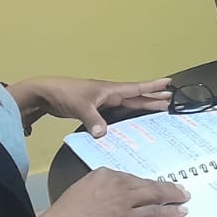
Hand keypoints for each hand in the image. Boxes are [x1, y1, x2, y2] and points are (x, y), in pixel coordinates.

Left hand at [11, 76, 171, 137]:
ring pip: (128, 104)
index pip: (136, 88)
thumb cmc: (64, 94)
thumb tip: (104, 134)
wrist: (44, 94)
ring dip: (143, 105)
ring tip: (158, 107)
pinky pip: (117, 112)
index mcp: (110, 90)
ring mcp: (103, 102)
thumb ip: (93, 120)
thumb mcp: (81, 107)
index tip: (169, 83)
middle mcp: (109, 94)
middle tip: (171, 99)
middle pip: (136, 96)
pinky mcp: (95, 109)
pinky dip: (127, 114)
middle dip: (153, 97)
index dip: (152, 86)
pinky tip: (131, 120)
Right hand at [39, 168, 189, 216]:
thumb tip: (113, 197)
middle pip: (146, 183)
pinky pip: (153, 212)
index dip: (144, 184)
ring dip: (172, 196)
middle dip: (165, 186)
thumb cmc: (65, 214)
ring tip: (183, 197)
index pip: (131, 177)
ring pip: (154, 195)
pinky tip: (179, 211)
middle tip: (179, 188)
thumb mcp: (83, 190)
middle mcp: (116, 182)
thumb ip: (100, 189)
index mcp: (103, 173)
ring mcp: (124, 199)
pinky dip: (168, 212)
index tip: (153, 185)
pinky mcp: (127, 216)